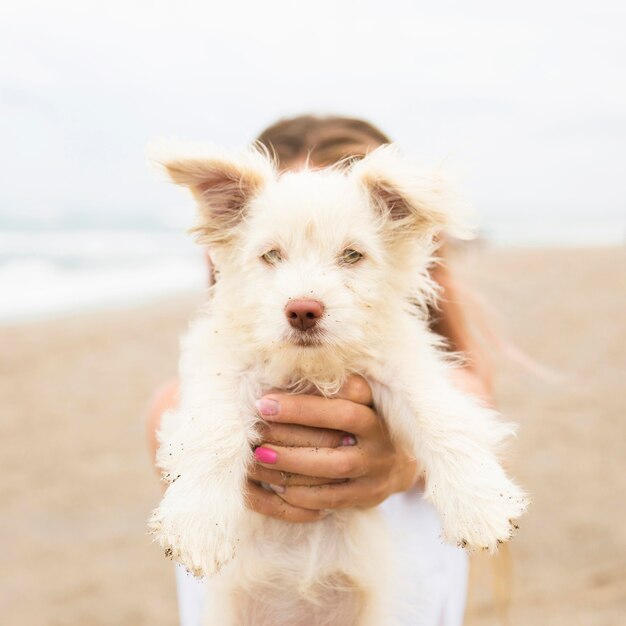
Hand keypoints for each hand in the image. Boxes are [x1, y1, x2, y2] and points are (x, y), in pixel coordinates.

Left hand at [245, 376, 420, 522]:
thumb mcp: (352, 404)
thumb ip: (326, 393)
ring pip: (335, 464)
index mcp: (373, 406)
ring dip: (293, 461)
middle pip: (343, 420)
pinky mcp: (367, 496)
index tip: (268, 399)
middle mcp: (378, 434)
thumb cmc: (359, 427)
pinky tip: (276, 485)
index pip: (348, 391)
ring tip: (260, 456)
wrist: (397, 467)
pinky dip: (302, 494)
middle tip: (259, 423)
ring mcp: (375, 467)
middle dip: (298, 419)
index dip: (309, 395)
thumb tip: (278, 382)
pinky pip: (333, 498)